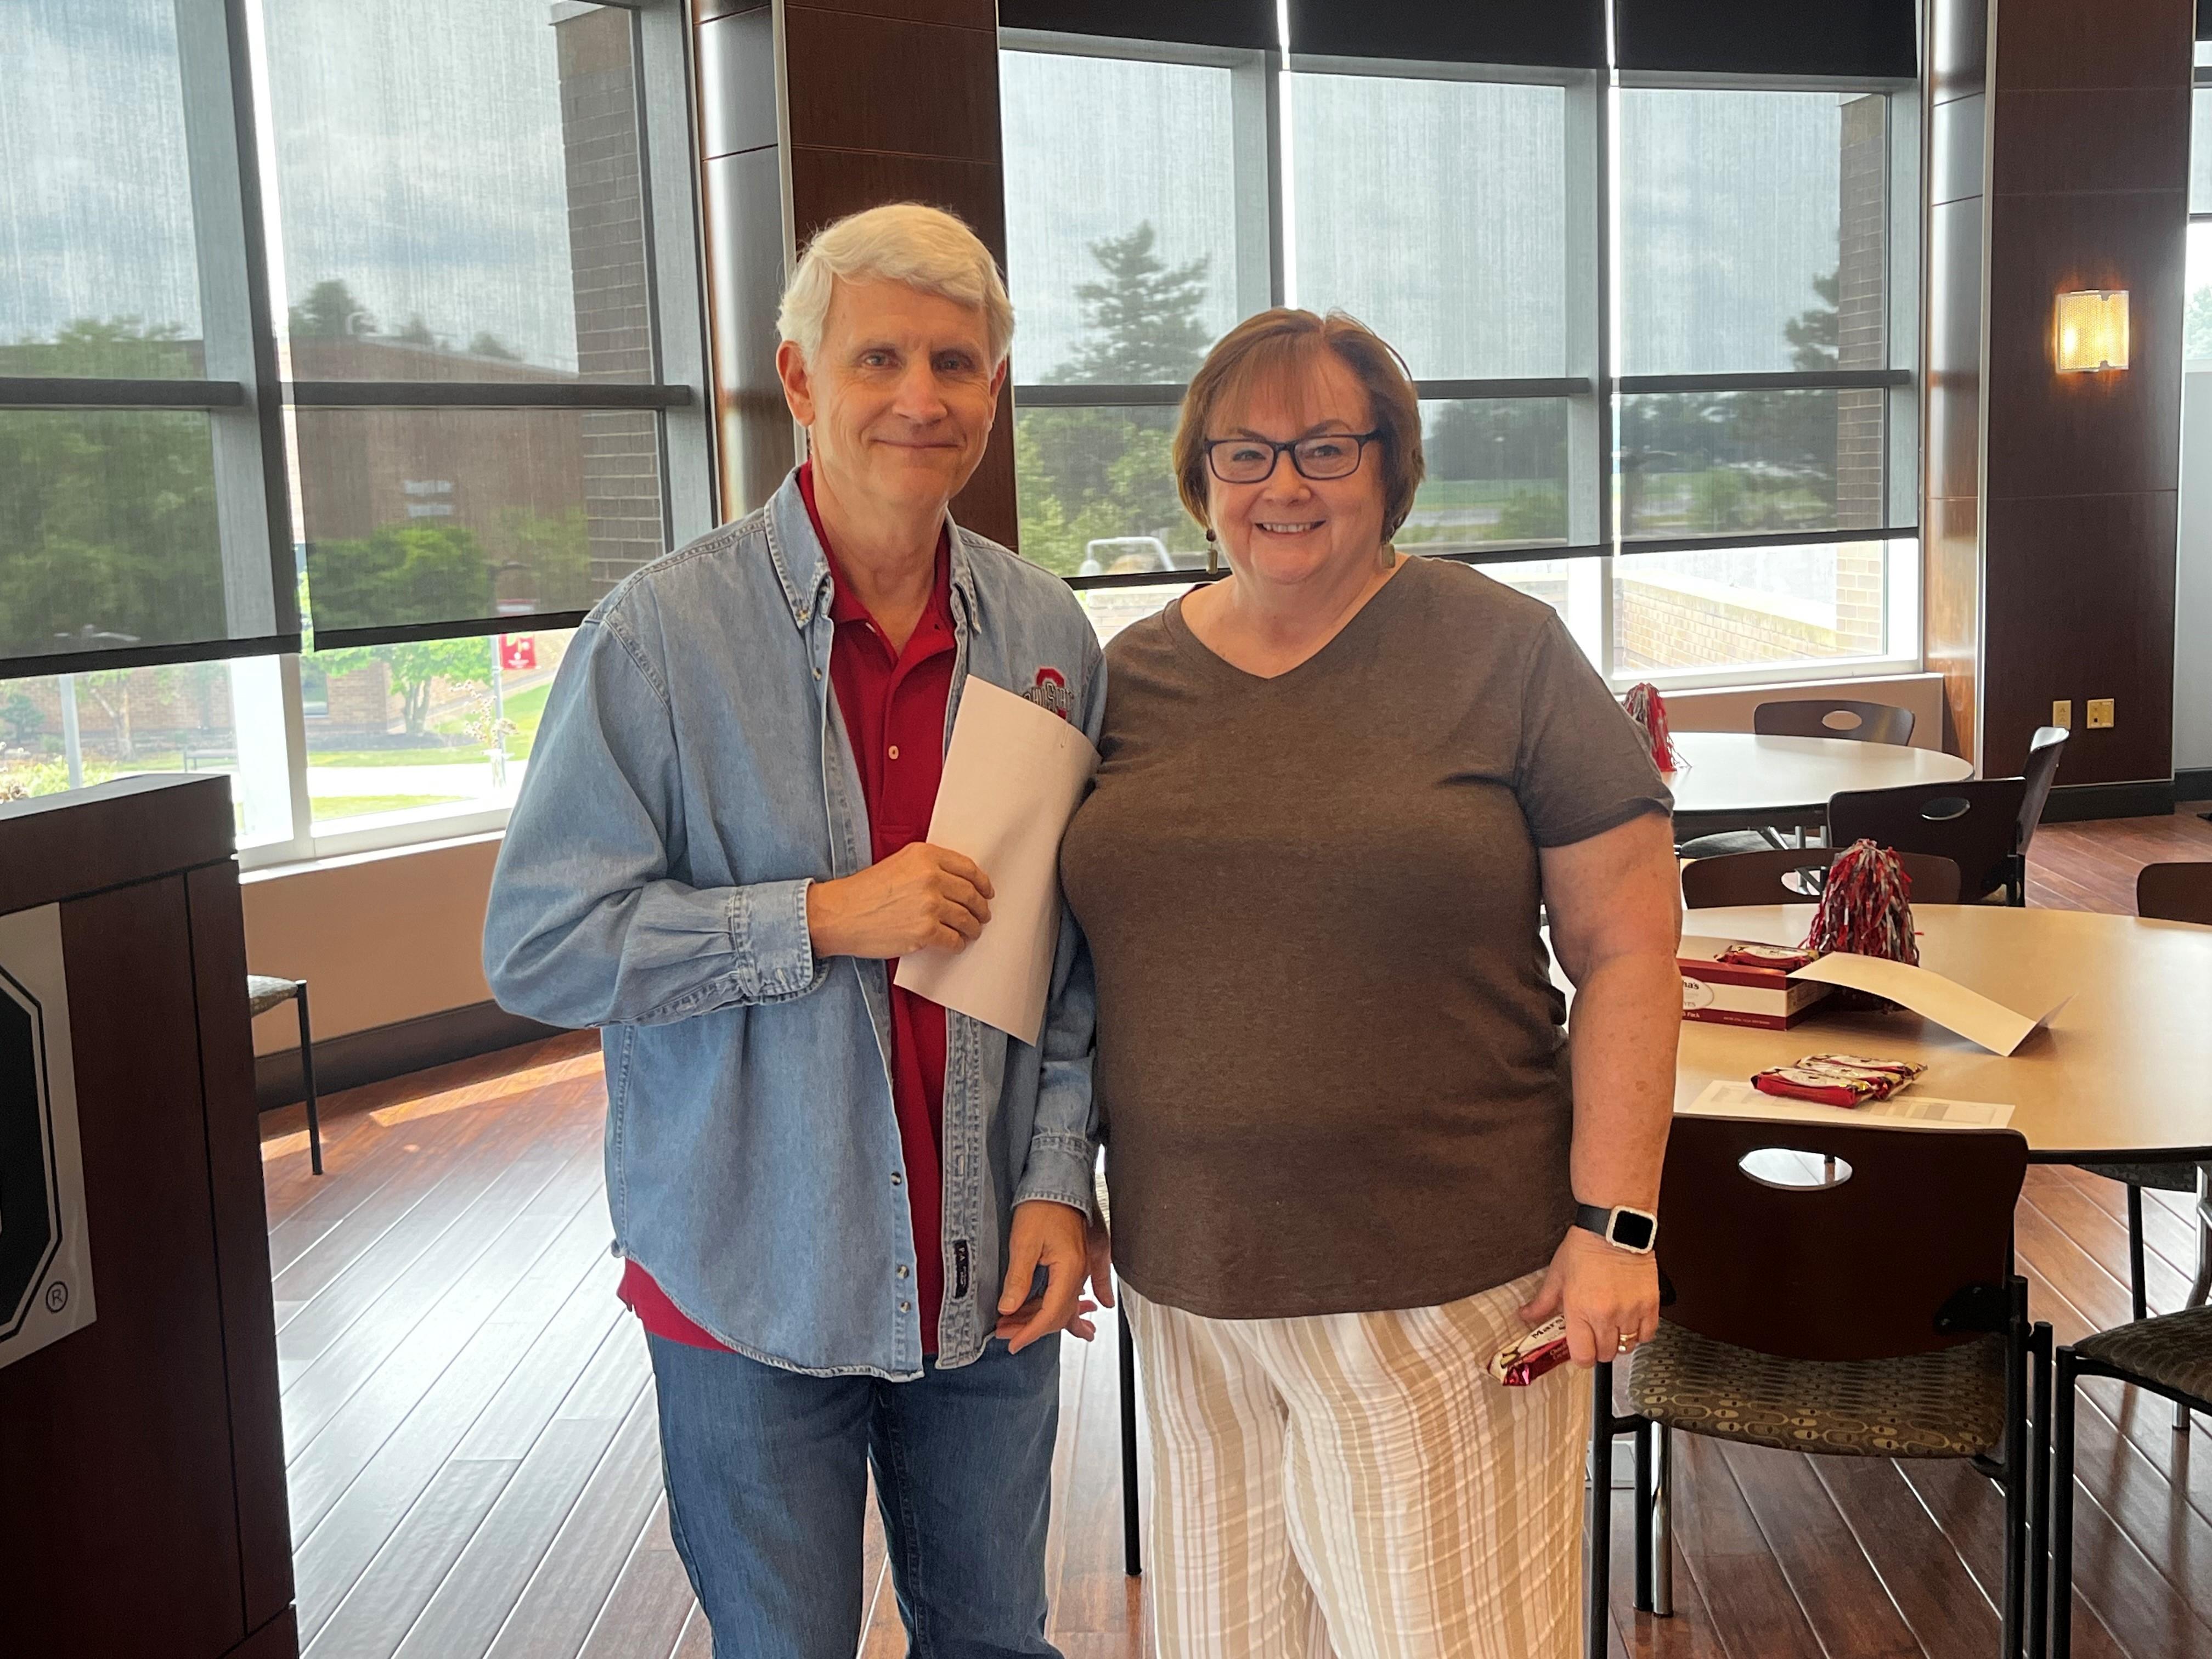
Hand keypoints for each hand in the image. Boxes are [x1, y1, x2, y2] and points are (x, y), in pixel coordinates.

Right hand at [806, 843, 993, 958]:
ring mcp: (929, 905)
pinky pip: (953, 940)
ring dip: (973, 928)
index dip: (983, 883)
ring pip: (966, 919)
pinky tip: (955, 944)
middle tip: (983, 915)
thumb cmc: (864, 891)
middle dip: (981, 908)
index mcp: (925, 856)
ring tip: (972, 932)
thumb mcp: (898, 863)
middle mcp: (931, 877)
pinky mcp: (925, 932)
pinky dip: (957, 944)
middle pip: (971, 895)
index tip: (987, 891)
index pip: (968, 868)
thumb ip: (927, 867)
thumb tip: (957, 883)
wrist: (839, 914)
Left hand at [996, 1199, 1092, 1351]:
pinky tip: (1057, 1317)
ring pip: (1061, 1304)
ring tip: (1013, 1323)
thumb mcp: (1024, 1243)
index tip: (1013, 1343)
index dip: (1031, 1332)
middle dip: (1030, 1327)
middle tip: (1005, 1333)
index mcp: (1070, 1270)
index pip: (1051, 1314)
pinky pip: (1066, 1293)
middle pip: (1057, 1313)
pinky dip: (1052, 1306)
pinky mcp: (1074, 1262)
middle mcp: (1079, 1273)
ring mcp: (1079, 1268)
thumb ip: (1018, 1279)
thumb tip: (1008, 1308)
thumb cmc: (1042, 1206)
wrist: (1057, 1182)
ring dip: (1037, 1317)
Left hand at [1519, 1226, 1659, 1368]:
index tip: (1580, 1348)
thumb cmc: (1585, 1247)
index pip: (1583, 1357)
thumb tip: (1527, 1315)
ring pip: (1627, 1347)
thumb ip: (1542, 1302)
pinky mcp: (1650, 1305)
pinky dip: (1639, 1333)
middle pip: (1606, 1355)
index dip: (1581, 1357)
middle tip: (1593, 1333)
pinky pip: (1648, 1335)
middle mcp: (1606, 1315)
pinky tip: (1630, 1321)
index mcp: (1580, 1310)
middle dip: (1598, 1348)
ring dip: (1618, 1341)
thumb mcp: (1557, 1275)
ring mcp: (1630, 1312)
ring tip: (1612, 1325)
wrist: (1614, 1228)